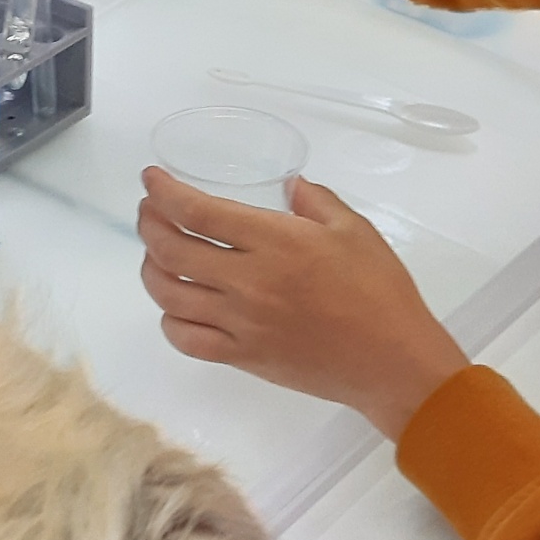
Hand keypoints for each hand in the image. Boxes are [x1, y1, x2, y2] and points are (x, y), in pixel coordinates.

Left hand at [137, 171, 469, 440]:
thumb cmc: (379, 289)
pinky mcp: (242, 357)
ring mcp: (240, 323)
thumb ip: (316, 201)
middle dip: (149, 224)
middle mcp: (246, 282)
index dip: (164, 192)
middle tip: (149, 210)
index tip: (152, 179)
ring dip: (152, 269)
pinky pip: (186, 340)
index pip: (198, 212)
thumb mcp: (354, 229)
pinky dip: (169, 320)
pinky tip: (176, 306)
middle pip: (172, 251)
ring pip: (169, 296)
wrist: (390, 360)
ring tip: (157, 253)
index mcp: (274, 242)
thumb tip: (289, 186)